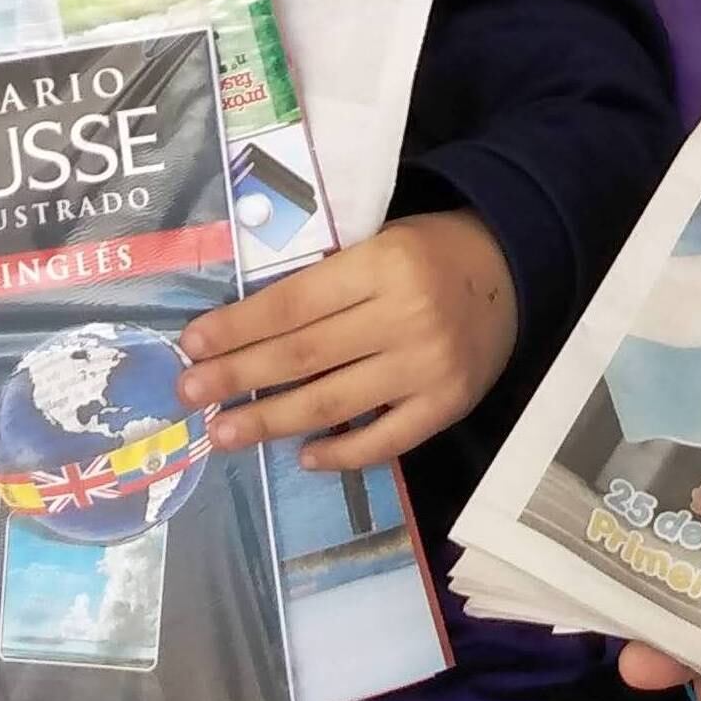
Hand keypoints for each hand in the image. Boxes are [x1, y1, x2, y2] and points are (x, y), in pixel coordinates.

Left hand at [175, 210, 515, 466]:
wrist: (510, 269)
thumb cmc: (427, 253)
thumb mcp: (378, 244)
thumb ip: (327, 284)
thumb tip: (244, 332)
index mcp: (383, 264)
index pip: (294, 303)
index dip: (238, 327)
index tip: (192, 344)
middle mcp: (405, 316)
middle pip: (304, 354)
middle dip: (238, 377)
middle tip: (190, 394)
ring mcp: (428, 366)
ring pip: (333, 401)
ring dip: (271, 421)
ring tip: (224, 434)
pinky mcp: (447, 405)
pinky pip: (384, 439)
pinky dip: (340, 454)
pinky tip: (302, 456)